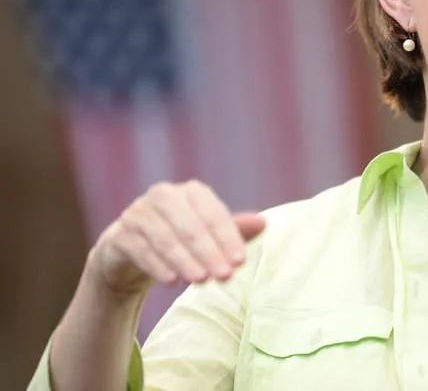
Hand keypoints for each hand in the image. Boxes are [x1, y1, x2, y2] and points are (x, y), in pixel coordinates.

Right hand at [88, 180, 265, 298]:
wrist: (131, 253)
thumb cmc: (180, 239)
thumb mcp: (208, 235)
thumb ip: (234, 228)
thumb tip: (263, 223)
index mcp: (190, 191)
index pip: (213, 213)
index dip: (228, 238)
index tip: (240, 262)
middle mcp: (163, 196)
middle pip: (190, 226)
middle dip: (209, 253)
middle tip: (225, 276)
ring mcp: (138, 213)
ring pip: (164, 238)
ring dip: (185, 261)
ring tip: (201, 281)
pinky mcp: (119, 235)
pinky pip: (140, 250)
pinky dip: (158, 266)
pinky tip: (173, 282)